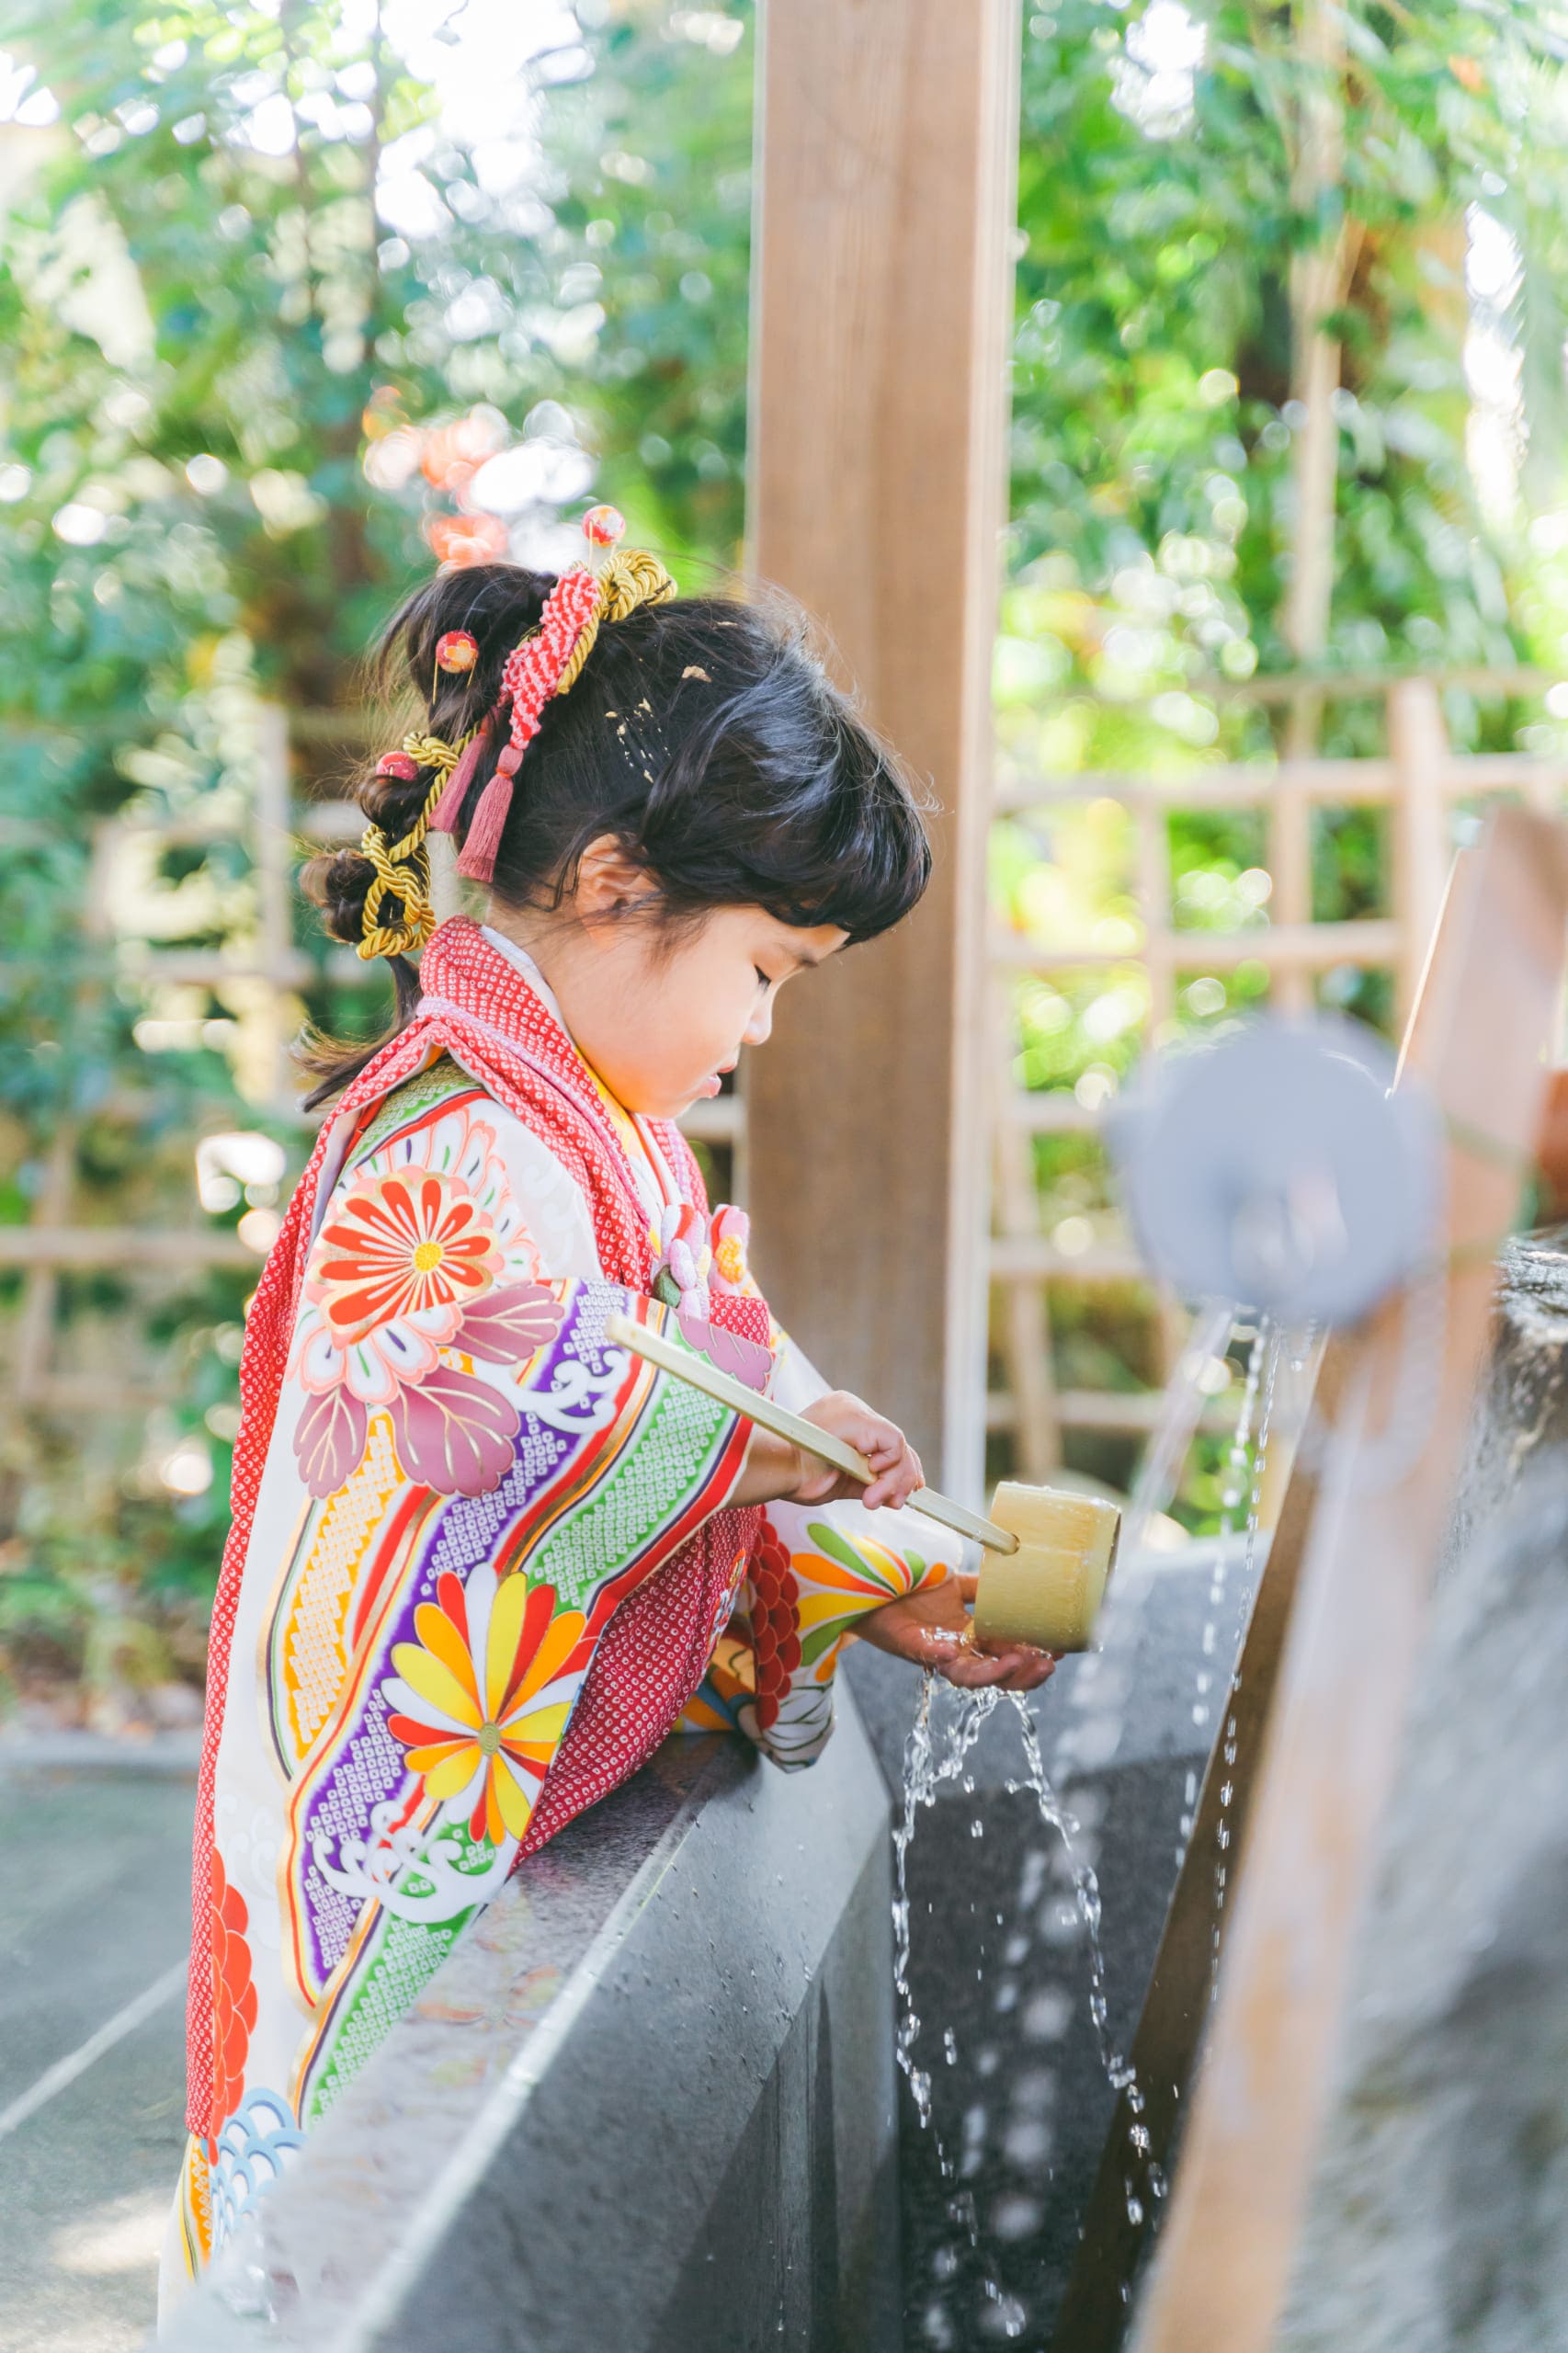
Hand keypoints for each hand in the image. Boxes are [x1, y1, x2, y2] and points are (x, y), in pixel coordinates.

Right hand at [790, 1391, 923, 1510]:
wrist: (780, 1471)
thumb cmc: (798, 1477)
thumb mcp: (842, 1481)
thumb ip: (868, 1483)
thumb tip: (897, 1497)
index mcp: (844, 1419)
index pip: (884, 1440)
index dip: (900, 1466)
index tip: (905, 1492)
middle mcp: (852, 1408)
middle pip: (895, 1442)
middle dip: (902, 1476)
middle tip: (896, 1503)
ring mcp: (856, 1409)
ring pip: (897, 1445)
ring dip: (893, 1480)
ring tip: (872, 1500)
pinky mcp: (861, 1418)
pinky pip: (895, 1442)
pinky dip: (890, 1465)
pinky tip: (870, 1474)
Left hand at [855, 1571, 1056, 1692]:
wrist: (872, 1583)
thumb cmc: (912, 1586)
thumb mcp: (956, 1585)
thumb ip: (983, 1589)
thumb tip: (1016, 1575)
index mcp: (972, 1639)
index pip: (1009, 1657)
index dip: (1034, 1658)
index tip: (1060, 1651)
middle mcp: (956, 1652)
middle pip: (994, 1677)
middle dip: (1023, 1676)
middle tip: (1046, 1665)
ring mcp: (933, 1653)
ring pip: (966, 1676)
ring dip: (992, 1674)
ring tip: (1014, 1661)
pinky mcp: (908, 1646)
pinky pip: (927, 1657)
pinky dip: (941, 1657)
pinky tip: (953, 1653)